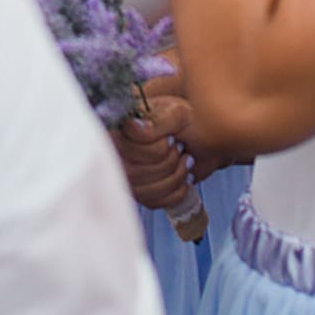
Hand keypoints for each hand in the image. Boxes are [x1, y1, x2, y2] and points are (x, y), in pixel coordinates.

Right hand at [111, 94, 193, 209]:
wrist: (199, 133)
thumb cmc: (184, 120)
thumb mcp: (175, 112)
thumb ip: (156, 121)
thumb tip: (134, 128)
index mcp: (117, 130)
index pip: (128, 150)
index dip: (156, 148)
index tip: (171, 138)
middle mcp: (115, 154)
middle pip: (135, 174)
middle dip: (168, 162)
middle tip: (180, 147)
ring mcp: (125, 176)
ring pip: (146, 191)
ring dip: (175, 177)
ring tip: (185, 160)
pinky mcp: (139, 192)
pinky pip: (154, 202)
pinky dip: (176, 192)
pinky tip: (185, 178)